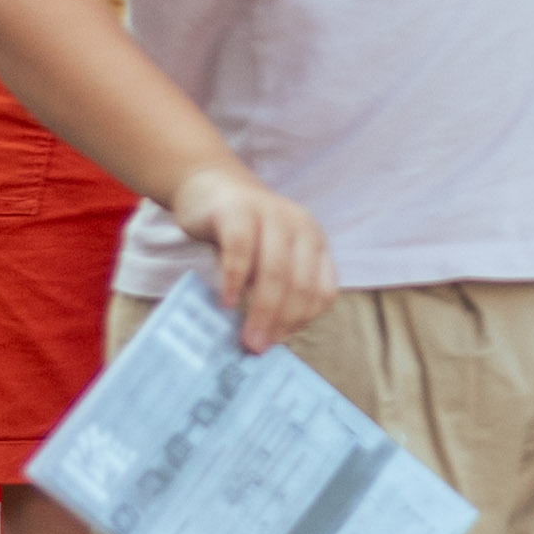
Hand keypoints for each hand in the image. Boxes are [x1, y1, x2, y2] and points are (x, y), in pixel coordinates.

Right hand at [165, 158, 337, 350]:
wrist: (211, 185)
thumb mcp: (266, 261)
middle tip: (257, 348)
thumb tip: (265, 341)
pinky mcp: (238, 211)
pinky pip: (241, 250)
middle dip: (280, 322)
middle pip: (300, 285)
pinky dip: (235, 281)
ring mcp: (271, 214)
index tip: (277, 340)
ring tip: (245, 337)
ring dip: (261, 310)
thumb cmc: (242, 235)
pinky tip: (227, 302)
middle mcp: (300, 226)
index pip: (323, 291)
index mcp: (315, 242)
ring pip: (275, 271)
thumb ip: (272, 292)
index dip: (302, 321)